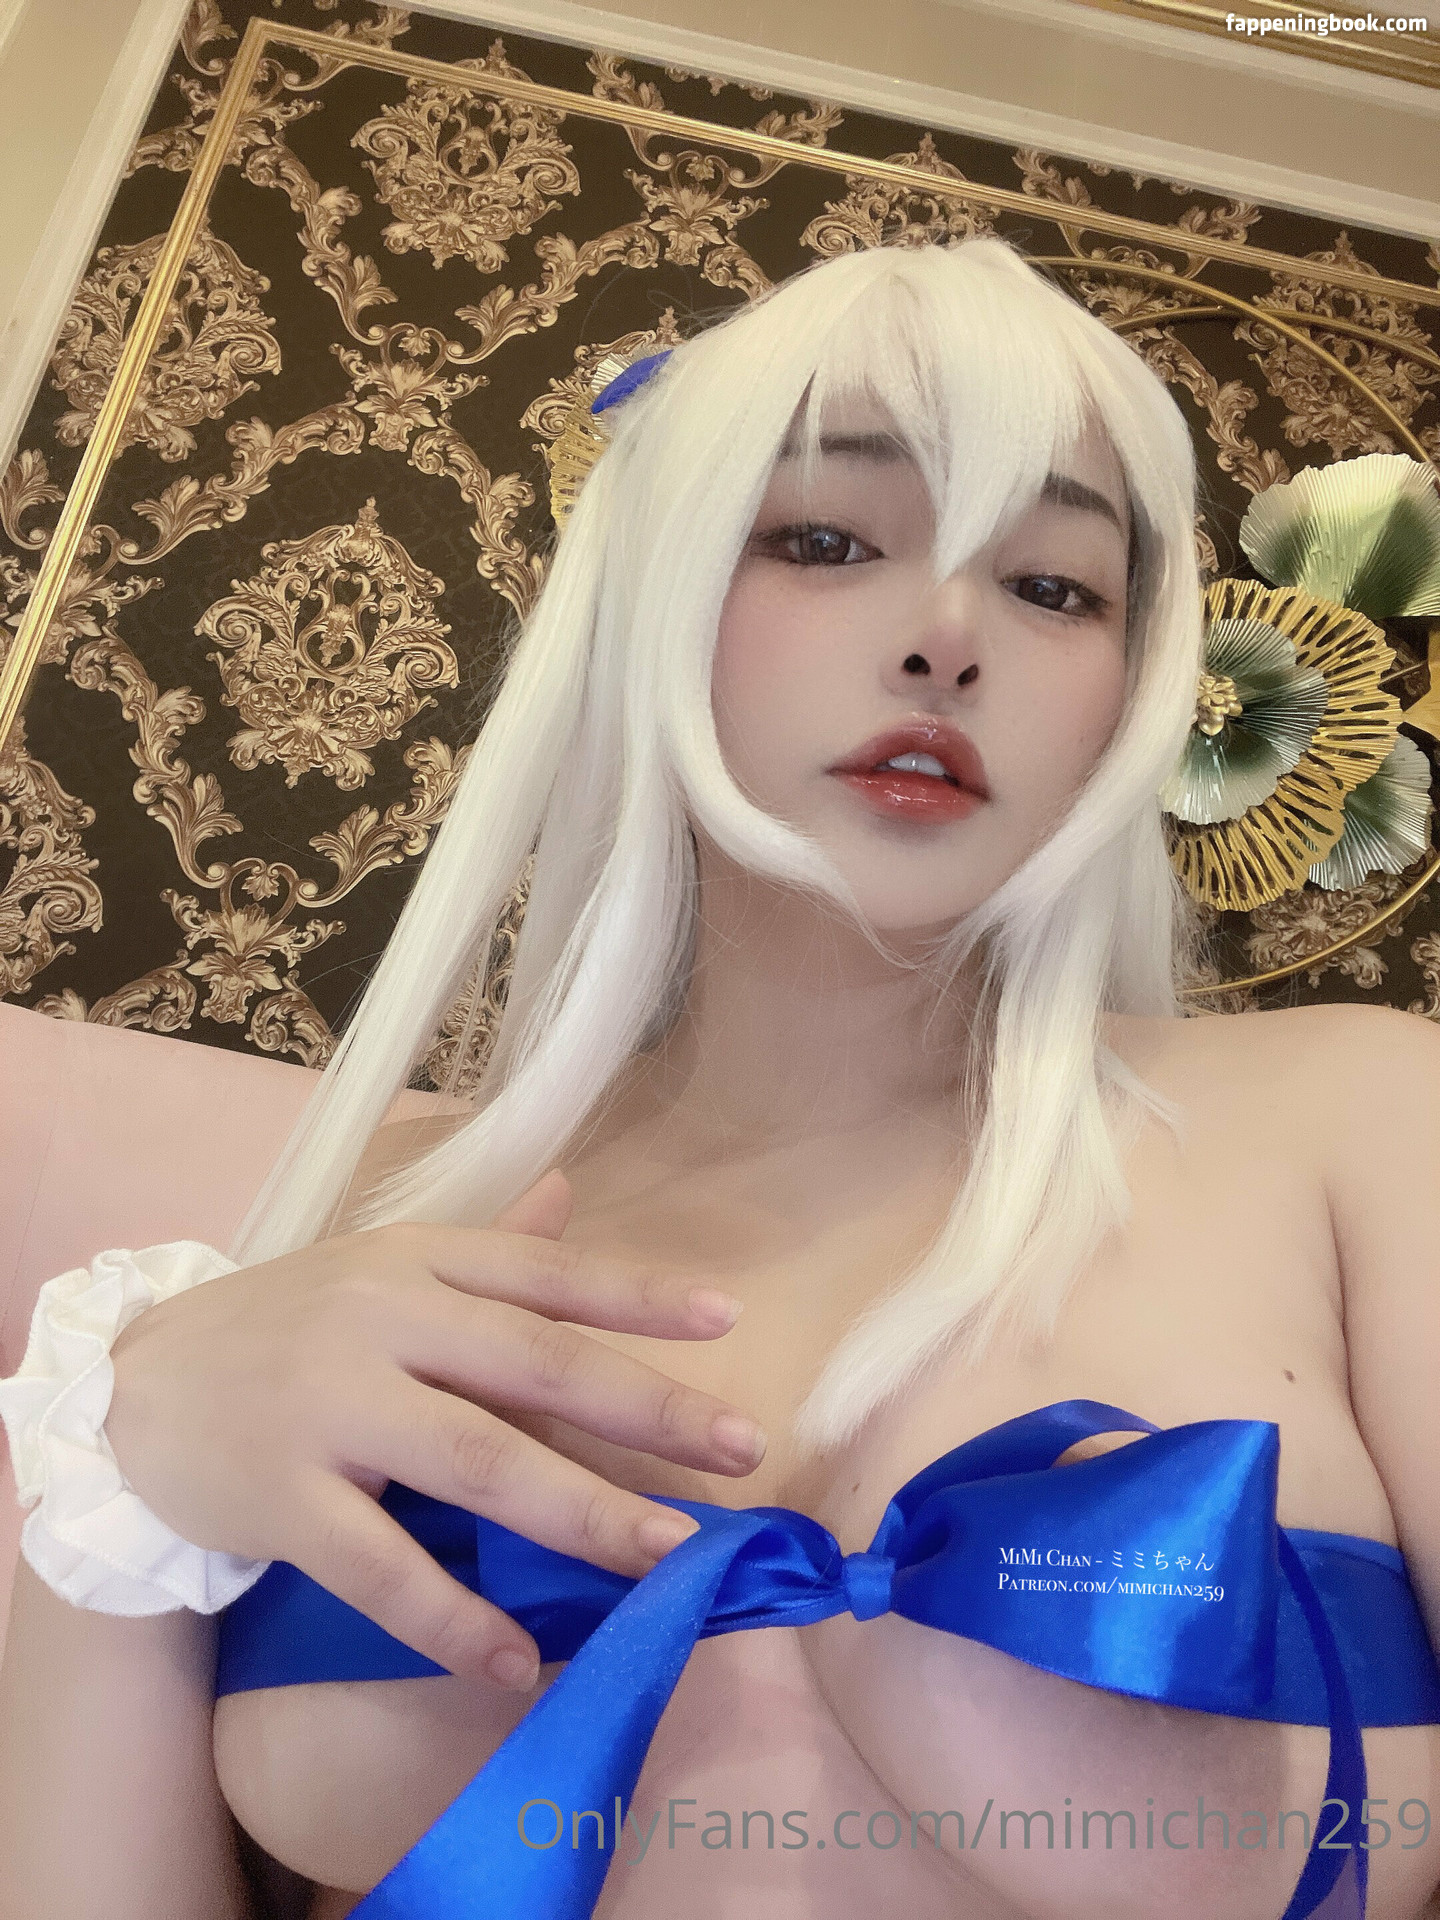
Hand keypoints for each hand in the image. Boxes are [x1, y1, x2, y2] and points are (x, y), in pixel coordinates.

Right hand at [104, 1172, 762, 1690]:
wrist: (135, 1383)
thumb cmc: (286, 1324)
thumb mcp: (379, 1267)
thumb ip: (486, 1246)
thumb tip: (573, 1189)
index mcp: (415, 1261)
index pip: (545, 1273)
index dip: (638, 1295)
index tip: (729, 1319)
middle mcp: (380, 1320)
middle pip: (533, 1365)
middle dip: (646, 1409)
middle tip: (740, 1449)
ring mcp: (330, 1408)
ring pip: (475, 1463)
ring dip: (580, 1512)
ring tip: (665, 1556)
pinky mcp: (283, 1498)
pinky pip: (382, 1568)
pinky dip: (453, 1619)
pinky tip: (516, 1660)